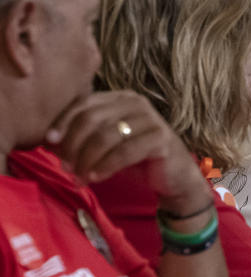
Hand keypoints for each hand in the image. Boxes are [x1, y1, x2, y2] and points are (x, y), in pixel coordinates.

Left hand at [45, 90, 208, 213]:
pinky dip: (105, 166)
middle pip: (92, 118)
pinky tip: (95, 178)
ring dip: (86, 160)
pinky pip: (125, 151)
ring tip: (78, 177)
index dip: (64, 122)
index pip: (84, 104)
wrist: (173, 178)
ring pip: (106, 136)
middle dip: (73, 144)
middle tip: (65, 166)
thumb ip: (82, 138)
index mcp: (120, 98)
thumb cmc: (136, 160)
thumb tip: (50, 140)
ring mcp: (151, 119)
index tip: (50, 142)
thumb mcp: (105, 145)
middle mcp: (136, 103)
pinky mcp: (160, 138)